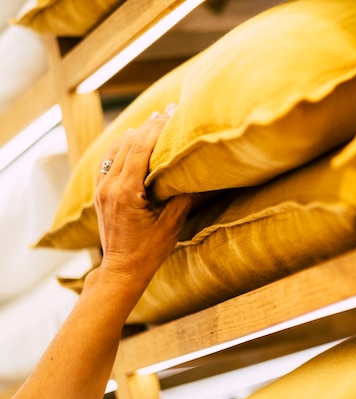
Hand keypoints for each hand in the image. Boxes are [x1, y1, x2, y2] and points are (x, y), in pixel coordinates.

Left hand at [91, 103, 191, 297]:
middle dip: (149, 126)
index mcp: (126, 192)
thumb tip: (195, 173)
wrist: (122, 271)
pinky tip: (131, 139)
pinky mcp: (100, 194)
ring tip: (153, 120)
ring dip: (135, 133)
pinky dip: (121, 147)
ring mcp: (102, 190)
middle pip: (128, 145)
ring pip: (116, 150)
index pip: (141, 149)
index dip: (157, 128)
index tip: (172, 113)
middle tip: (168, 110)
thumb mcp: (171, 224)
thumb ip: (181, 196)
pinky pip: (108, 162)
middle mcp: (110, 186)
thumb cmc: (149, 252)